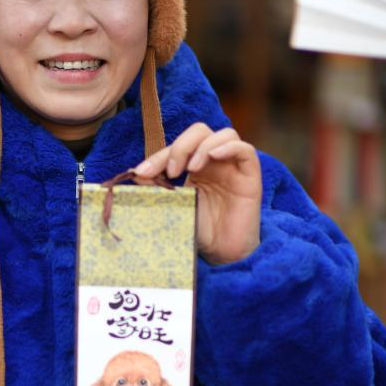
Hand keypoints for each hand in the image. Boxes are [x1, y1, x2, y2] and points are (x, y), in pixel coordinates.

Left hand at [133, 123, 261, 264]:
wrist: (221, 254)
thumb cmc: (199, 231)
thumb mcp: (173, 206)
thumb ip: (157, 188)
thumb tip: (135, 172)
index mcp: (195, 166)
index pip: (177, 148)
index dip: (158, 157)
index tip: (142, 172)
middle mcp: (215, 162)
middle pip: (200, 132)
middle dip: (181, 146)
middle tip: (172, 172)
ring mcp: (233, 167)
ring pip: (223, 134)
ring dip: (203, 146)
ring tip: (191, 169)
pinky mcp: (250, 175)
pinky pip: (245, 149)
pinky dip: (228, 147)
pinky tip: (213, 157)